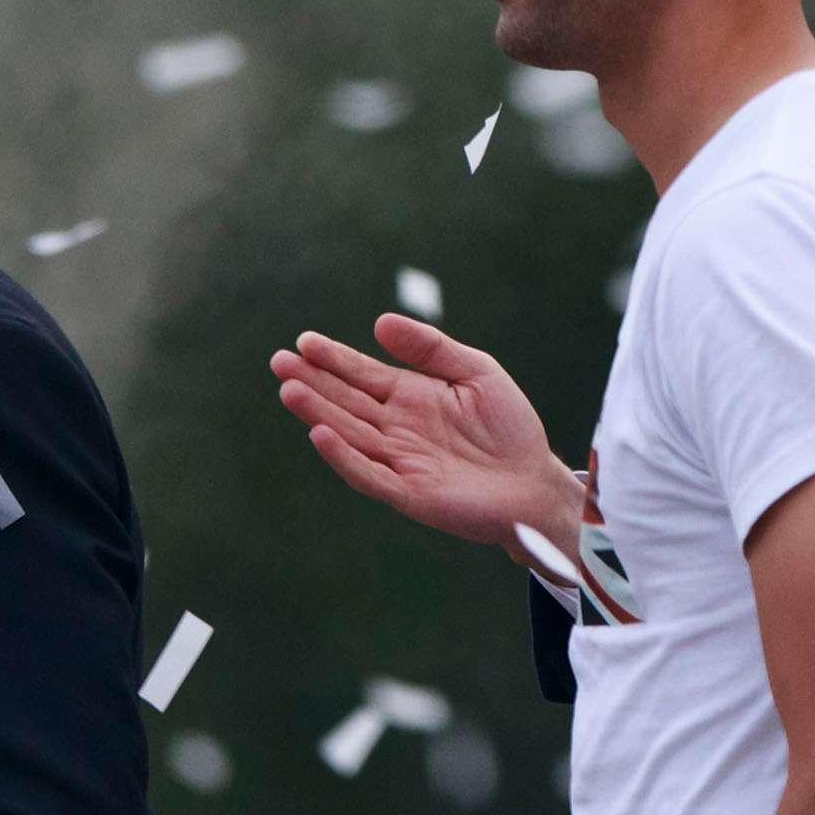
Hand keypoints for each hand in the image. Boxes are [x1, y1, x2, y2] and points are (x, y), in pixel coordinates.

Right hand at [271, 315, 581, 561]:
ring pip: (349, 433)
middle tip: (279, 361)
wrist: (535, 483)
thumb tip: (380, 322)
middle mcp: (396, 428)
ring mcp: (398, 461)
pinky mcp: (407, 492)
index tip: (303, 341)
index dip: (332, 358)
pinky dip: (343, 456)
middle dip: (312, 381)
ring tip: (289, 389)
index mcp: (410, 397)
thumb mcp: (476, 371)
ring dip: (318, 412)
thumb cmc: (510, 428)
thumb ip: (430, 348)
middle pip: (345, 401)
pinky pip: (368, 473)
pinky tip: (320, 433)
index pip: (361, 374)